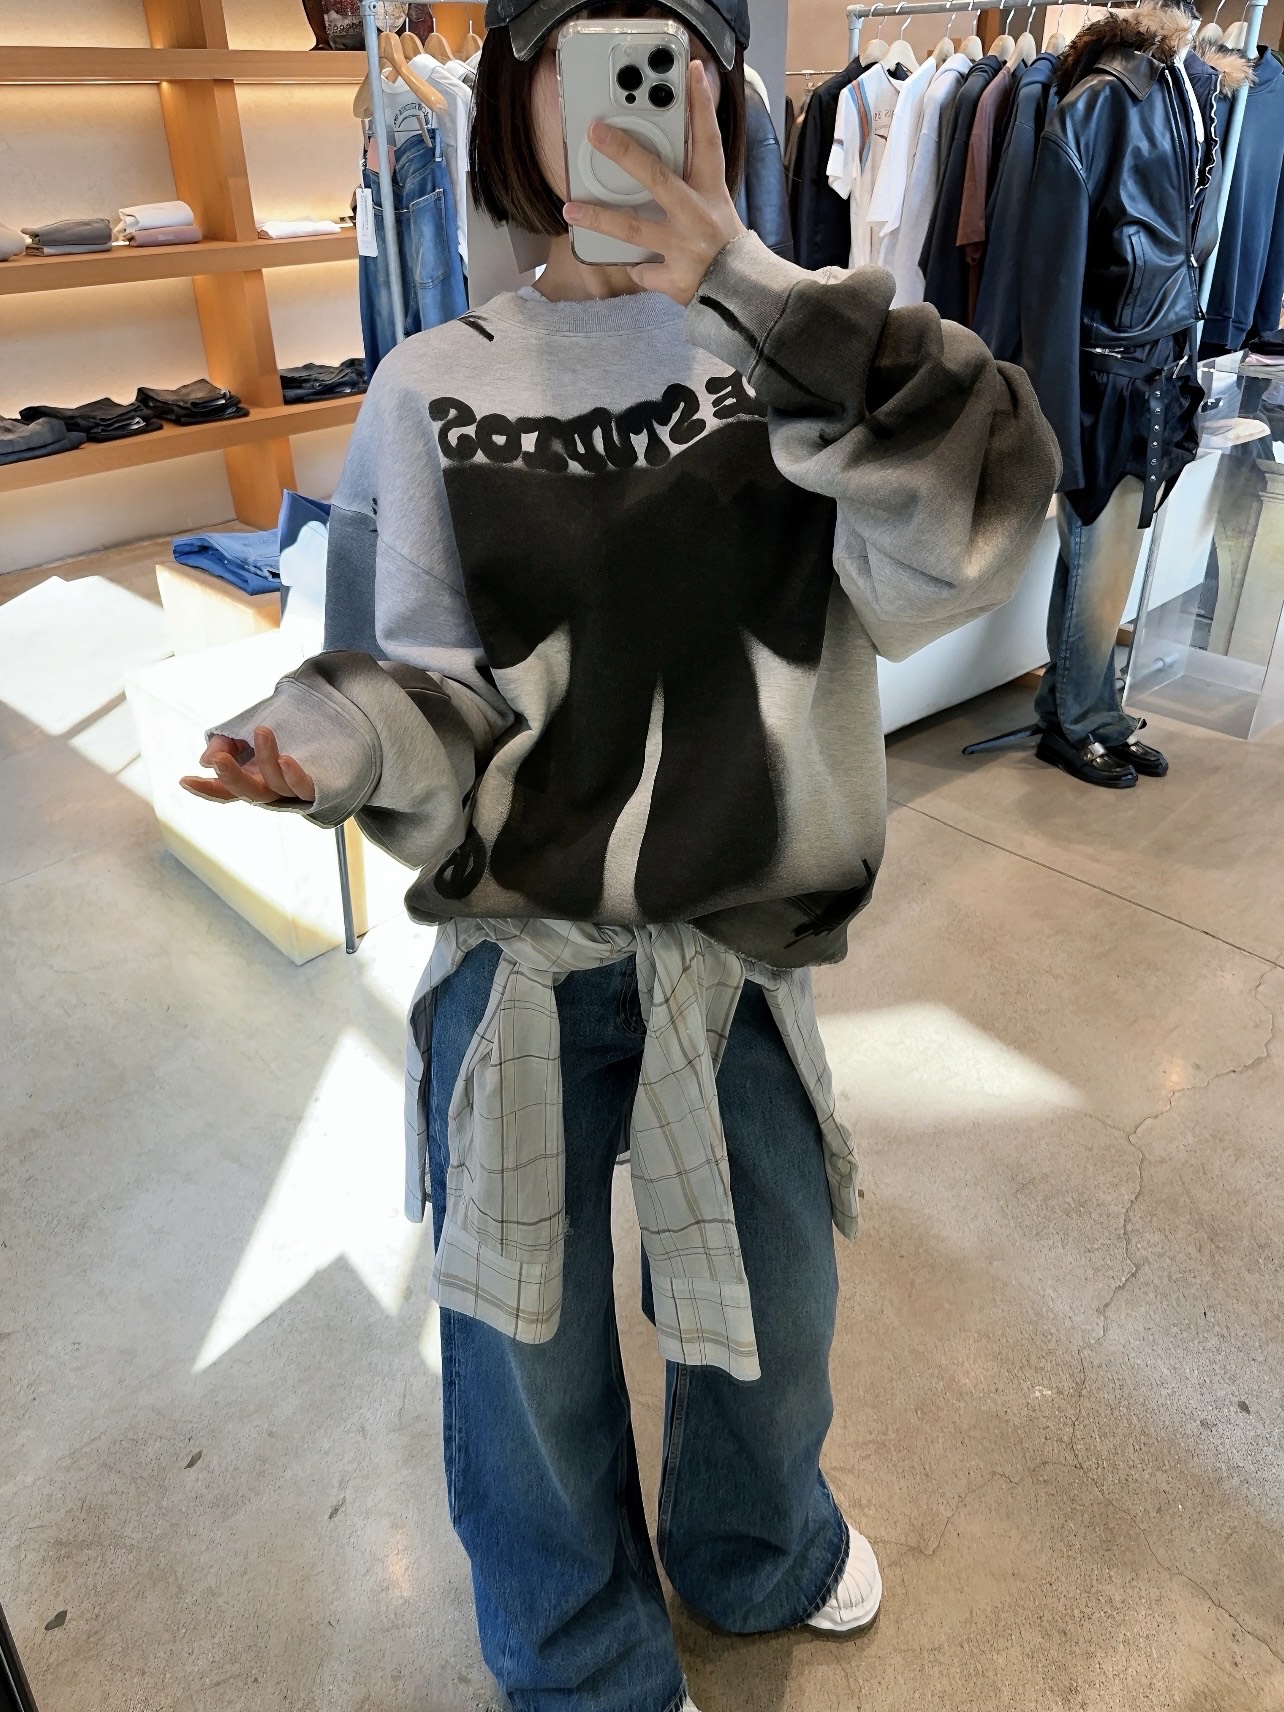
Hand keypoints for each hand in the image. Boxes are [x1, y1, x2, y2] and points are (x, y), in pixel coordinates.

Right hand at [180, 726, 315, 805]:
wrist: (330, 724)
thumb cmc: (284, 731)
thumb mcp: (246, 729)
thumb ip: (224, 741)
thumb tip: (207, 760)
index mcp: (250, 778)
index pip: (225, 789)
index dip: (205, 788)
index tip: (184, 780)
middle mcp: (269, 787)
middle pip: (248, 792)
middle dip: (231, 777)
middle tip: (220, 758)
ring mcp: (292, 789)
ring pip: (275, 784)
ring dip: (266, 759)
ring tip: (261, 731)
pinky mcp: (315, 786)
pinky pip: (304, 787)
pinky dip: (294, 776)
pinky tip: (286, 759)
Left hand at [563, 60, 745, 304]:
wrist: (744, 296)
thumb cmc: (727, 248)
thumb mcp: (718, 208)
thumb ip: (692, 186)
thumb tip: (657, 168)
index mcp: (712, 193)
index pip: (708, 141)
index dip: (701, 105)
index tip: (691, 71)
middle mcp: (697, 216)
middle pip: (656, 178)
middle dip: (625, 153)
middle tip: (596, 132)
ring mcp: (685, 248)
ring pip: (634, 229)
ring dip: (600, 218)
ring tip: (571, 209)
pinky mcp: (675, 278)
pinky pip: (644, 271)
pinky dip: (638, 269)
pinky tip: (637, 266)